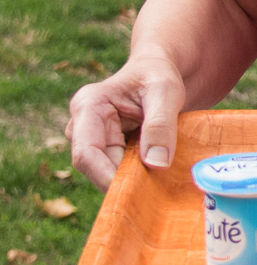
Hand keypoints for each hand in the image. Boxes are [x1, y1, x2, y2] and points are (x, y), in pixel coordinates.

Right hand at [68, 55, 186, 189]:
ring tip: (159, 183)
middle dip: (122, 180)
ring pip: (105, 171)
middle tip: (152, 192)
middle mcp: (81, 126)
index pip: (87, 152)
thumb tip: (156, 164)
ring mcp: (91, 139)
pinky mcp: (104, 149)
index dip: (105, 176)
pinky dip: (135, 175)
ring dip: (130, 179)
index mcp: (88, 106)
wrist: (156, 72)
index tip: (131, 192)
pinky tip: (156, 177)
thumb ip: (160, 125)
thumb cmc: (158, 75)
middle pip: (95, 166)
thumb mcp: (166, 92)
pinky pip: (115, 169)